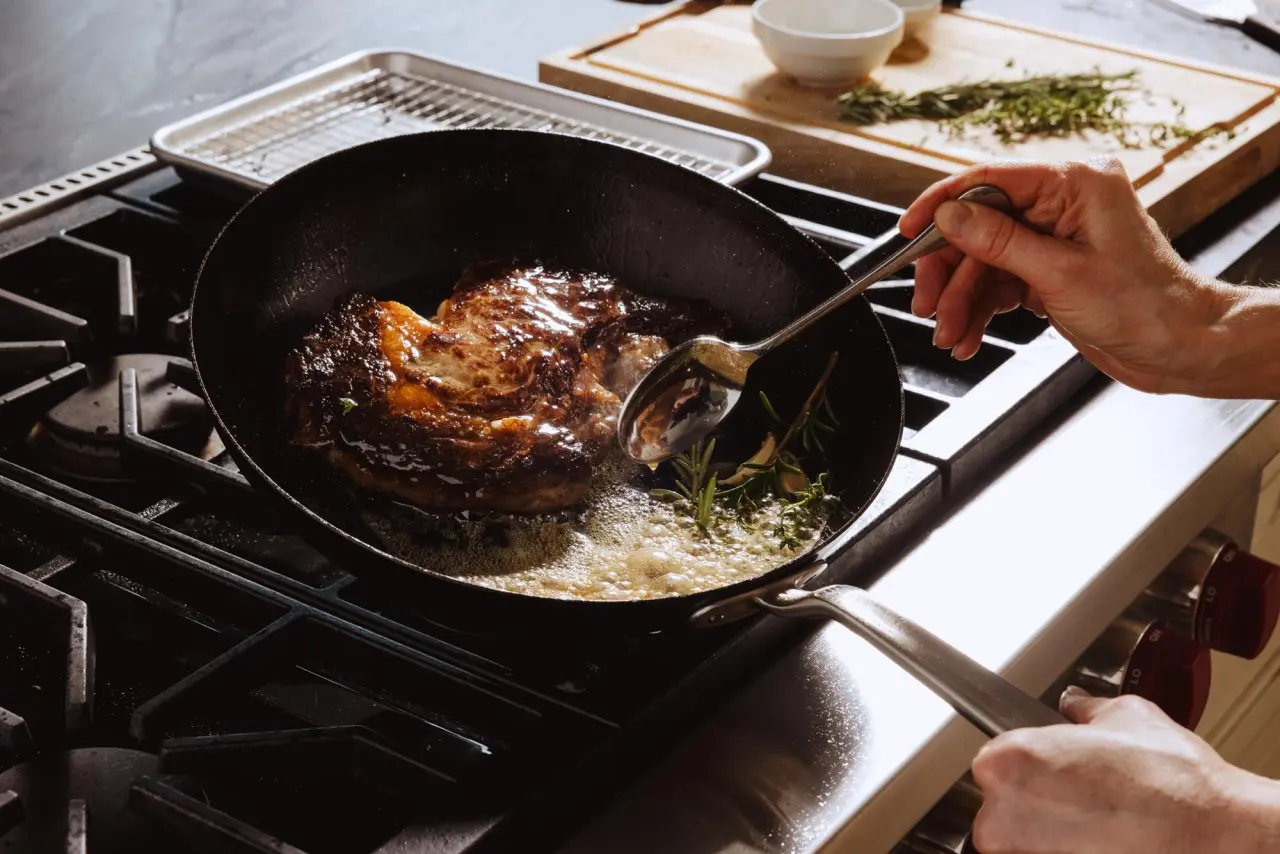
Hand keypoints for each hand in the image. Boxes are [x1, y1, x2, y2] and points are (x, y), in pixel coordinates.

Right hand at [898, 157, 1241, 394]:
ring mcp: (1056, 238)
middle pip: (978, 227)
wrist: (1182, 349)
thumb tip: (949, 215)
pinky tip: (970, 336)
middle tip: (928, 305)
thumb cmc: (1145, 307)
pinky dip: (981, 311)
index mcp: (1075, 184)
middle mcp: (1063, 205)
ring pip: (984, 262)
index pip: (988, 180)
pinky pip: (1000, 283)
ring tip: (952, 335)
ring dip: (962, 301)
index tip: (908, 231)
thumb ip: (997, 241)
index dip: (941, 205)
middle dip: (950, 273)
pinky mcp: (1052, 270)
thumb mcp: (1058, 274)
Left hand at [970, 688, 1279, 853]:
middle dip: (1038, 798)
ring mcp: (1020, 852)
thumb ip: (1086, 710)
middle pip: (1003, 801)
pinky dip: (1066, 849)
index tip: (1056, 770)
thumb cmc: (1171, 783)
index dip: (1033, 763)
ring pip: (1021, 837)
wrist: (1212, 837)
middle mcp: (1002, 809)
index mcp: (1010, 759)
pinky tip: (1099, 841)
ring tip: (1096, 821)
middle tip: (1083, 796)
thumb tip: (1076, 704)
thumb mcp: (1125, 716)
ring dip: (1050, 829)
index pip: (998, 758)